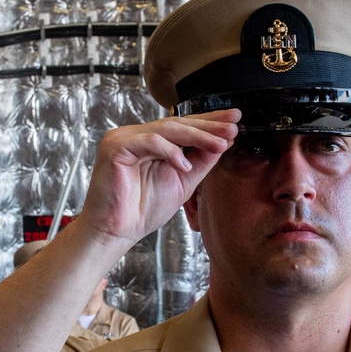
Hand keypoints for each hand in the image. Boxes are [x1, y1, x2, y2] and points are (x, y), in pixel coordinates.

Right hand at [79, 109, 240, 248]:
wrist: (117, 231)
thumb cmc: (142, 210)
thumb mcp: (183, 182)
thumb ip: (200, 162)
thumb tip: (223, 142)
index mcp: (151, 141)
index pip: (184, 126)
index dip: (209, 122)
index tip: (235, 120)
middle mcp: (137, 135)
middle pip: (178, 123)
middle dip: (209, 125)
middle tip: (234, 125)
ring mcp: (124, 138)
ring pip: (167, 129)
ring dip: (197, 135)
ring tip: (220, 143)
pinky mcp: (115, 147)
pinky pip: (148, 141)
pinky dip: (170, 152)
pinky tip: (185, 165)